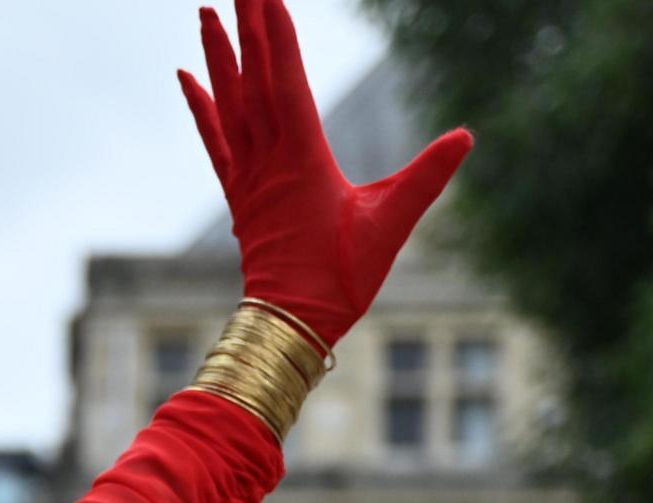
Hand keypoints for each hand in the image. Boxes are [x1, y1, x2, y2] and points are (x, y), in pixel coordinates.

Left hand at [179, 0, 473, 348]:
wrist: (292, 322)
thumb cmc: (342, 277)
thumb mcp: (392, 223)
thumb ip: (428, 176)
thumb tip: (466, 138)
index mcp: (302, 157)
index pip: (285, 81)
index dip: (276, 35)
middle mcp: (268, 159)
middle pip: (253, 79)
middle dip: (246, 28)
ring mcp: (248, 175)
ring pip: (229, 102)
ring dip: (218, 56)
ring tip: (206, 11)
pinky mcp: (239, 193)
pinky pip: (215, 140)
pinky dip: (201, 106)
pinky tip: (186, 76)